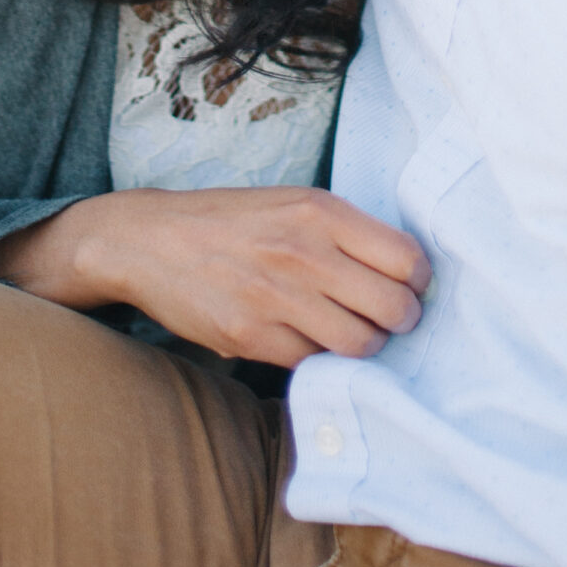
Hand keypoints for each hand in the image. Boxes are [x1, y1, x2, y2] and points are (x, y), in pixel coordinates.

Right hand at [0, 186, 431, 368]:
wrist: (150, 240)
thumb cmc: (230, 221)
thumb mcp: (291, 203)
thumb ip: (344, 233)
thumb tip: (405, 273)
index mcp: (321, 211)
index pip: (408, 259)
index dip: (417, 282)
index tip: (407, 287)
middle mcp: (305, 251)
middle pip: (394, 308)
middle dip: (399, 321)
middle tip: (385, 320)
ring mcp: (277, 297)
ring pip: (360, 346)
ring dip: (363, 348)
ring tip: (349, 334)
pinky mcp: (251, 336)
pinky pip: (313, 363)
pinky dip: (319, 360)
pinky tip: (307, 342)